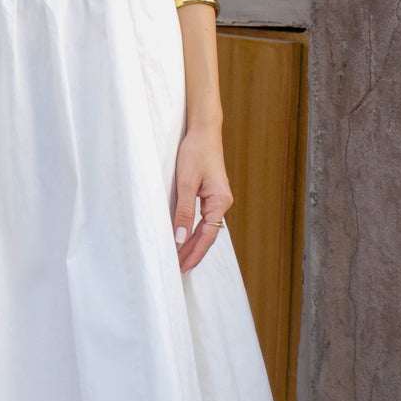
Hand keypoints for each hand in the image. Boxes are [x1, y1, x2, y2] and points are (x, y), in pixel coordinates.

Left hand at [171, 123, 231, 274]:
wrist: (204, 131)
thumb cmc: (195, 152)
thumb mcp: (185, 182)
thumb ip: (183, 211)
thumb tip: (180, 238)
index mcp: (220, 201)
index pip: (206, 236)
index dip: (194, 253)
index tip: (182, 268)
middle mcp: (222, 203)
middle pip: (207, 235)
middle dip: (192, 253)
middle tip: (177, 270)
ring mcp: (218, 199)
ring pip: (205, 229)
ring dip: (193, 244)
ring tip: (179, 260)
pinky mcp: (211, 194)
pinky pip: (203, 219)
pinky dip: (194, 231)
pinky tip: (185, 239)